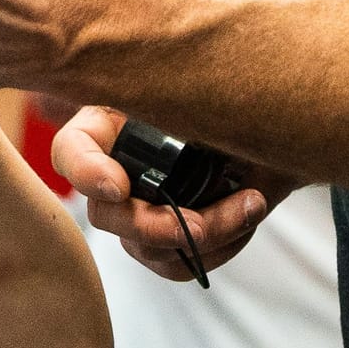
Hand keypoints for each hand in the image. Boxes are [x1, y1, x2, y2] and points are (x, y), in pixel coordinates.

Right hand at [53, 105, 297, 281]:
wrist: (279, 125)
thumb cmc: (236, 92)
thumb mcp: (204, 82)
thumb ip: (178, 97)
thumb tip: (156, 107)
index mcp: (108, 124)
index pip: (70, 151)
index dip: (85, 173)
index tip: (119, 187)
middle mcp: (116, 169)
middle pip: (104, 214)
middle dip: (153, 226)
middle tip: (200, 225)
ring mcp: (140, 209)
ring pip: (146, 248)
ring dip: (207, 234)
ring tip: (251, 203)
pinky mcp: (170, 240)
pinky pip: (177, 265)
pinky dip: (218, 249)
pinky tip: (246, 214)